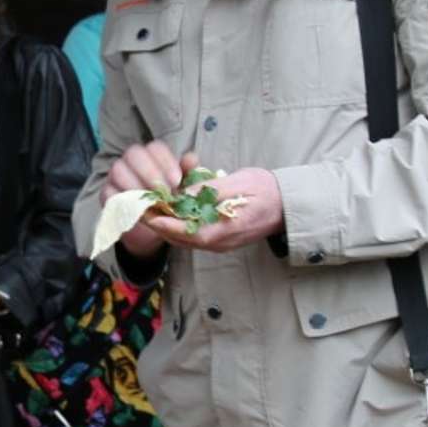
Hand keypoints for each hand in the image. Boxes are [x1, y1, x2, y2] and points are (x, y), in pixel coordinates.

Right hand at [100, 142, 189, 257]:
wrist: (157, 223)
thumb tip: (190, 159)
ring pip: (118, 169)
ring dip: (136, 186)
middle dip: (150, 173)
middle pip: (134, 153)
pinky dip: (122, 201)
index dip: (166, 162)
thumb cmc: (173, 200)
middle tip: (164, 193)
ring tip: (151, 204)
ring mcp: (116, 176)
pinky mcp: (107, 194)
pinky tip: (138, 211)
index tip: (177, 182)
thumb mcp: (186, 189)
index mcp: (152, 155)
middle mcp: (131, 160)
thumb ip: (189, 173)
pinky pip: (108, 192)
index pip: (155, 147)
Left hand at [144, 166, 284, 252]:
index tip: (147, 214)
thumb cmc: (266, 190)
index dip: (164, 223)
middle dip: (159, 225)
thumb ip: (210, 190)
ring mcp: (221, 244)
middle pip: (181, 239)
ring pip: (186, 239)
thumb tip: (183, 194)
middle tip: (139, 211)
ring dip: (167, 227)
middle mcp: (219, 242)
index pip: (186, 231)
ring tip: (148, 212)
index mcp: (223, 230)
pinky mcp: (222, 239)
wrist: (289, 206)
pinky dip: (179, 227)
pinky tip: (170, 215)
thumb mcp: (238, 183)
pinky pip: (195, 236)